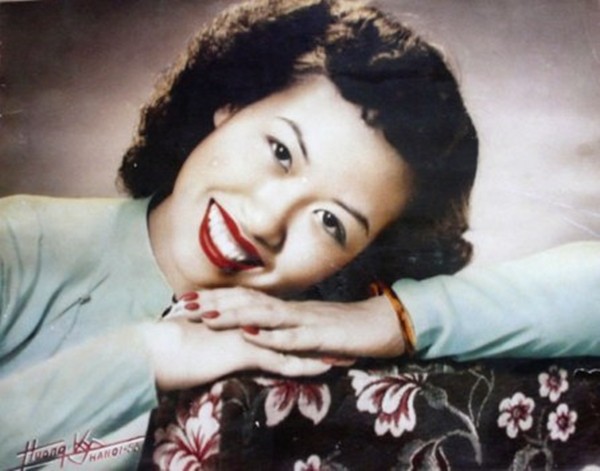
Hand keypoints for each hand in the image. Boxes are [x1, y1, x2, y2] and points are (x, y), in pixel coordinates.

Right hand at [139, 317, 331, 390]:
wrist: (153, 350)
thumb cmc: (171, 350)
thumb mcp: (201, 347)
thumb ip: (216, 345)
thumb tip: (223, 348)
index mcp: (239, 323)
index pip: (276, 326)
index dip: (297, 330)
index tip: (318, 334)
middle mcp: (246, 325)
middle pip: (290, 332)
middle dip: (316, 337)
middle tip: (342, 340)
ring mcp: (246, 336)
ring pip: (290, 344)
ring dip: (317, 352)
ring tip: (343, 356)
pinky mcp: (242, 350)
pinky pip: (278, 360)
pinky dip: (301, 365)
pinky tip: (320, 370)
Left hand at [177, 287, 405, 359]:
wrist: (382, 324)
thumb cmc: (344, 329)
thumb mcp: (307, 328)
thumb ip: (284, 328)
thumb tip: (257, 330)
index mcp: (287, 308)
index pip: (247, 299)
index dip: (217, 298)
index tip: (188, 299)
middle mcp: (292, 310)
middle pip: (249, 302)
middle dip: (215, 304)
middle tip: (183, 305)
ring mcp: (307, 321)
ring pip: (266, 316)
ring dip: (235, 316)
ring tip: (207, 317)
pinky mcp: (322, 336)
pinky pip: (294, 337)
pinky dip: (271, 337)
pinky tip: (251, 336)